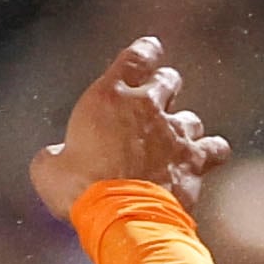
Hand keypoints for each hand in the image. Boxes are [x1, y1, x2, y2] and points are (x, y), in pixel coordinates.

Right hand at [30, 36, 229, 220]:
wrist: (120, 215)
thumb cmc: (79, 188)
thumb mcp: (48, 169)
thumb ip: (54, 155)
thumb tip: (52, 159)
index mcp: (109, 97)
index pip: (134, 58)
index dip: (144, 50)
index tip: (150, 48)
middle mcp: (146, 107)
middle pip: (168, 81)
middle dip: (165, 87)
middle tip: (160, 98)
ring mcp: (174, 133)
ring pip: (191, 117)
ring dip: (183, 126)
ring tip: (177, 138)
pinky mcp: (193, 161)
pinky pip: (214, 149)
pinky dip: (212, 152)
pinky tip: (209, 157)